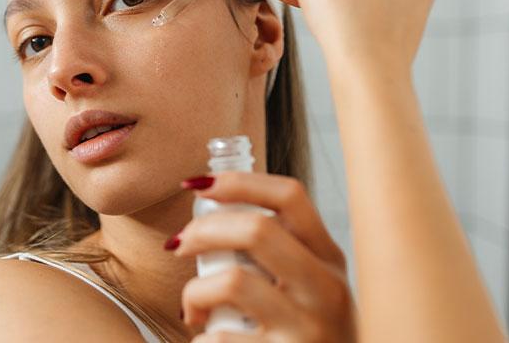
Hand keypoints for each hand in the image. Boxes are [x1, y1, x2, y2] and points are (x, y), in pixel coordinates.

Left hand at [170, 171, 356, 341]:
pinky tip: (206, 341)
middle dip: (203, 229)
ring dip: (195, 292)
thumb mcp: (312, 285)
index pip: (289, 196)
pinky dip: (200, 339)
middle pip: (256, 229)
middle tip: (180, 244)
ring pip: (233, 282)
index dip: (238, 181)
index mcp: (328, 257)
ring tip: (192, 309)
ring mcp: (308, 327)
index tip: (200, 185)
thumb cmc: (306, 333)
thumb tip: (212, 212)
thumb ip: (279, 251)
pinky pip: (219, 339)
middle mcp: (326, 287)